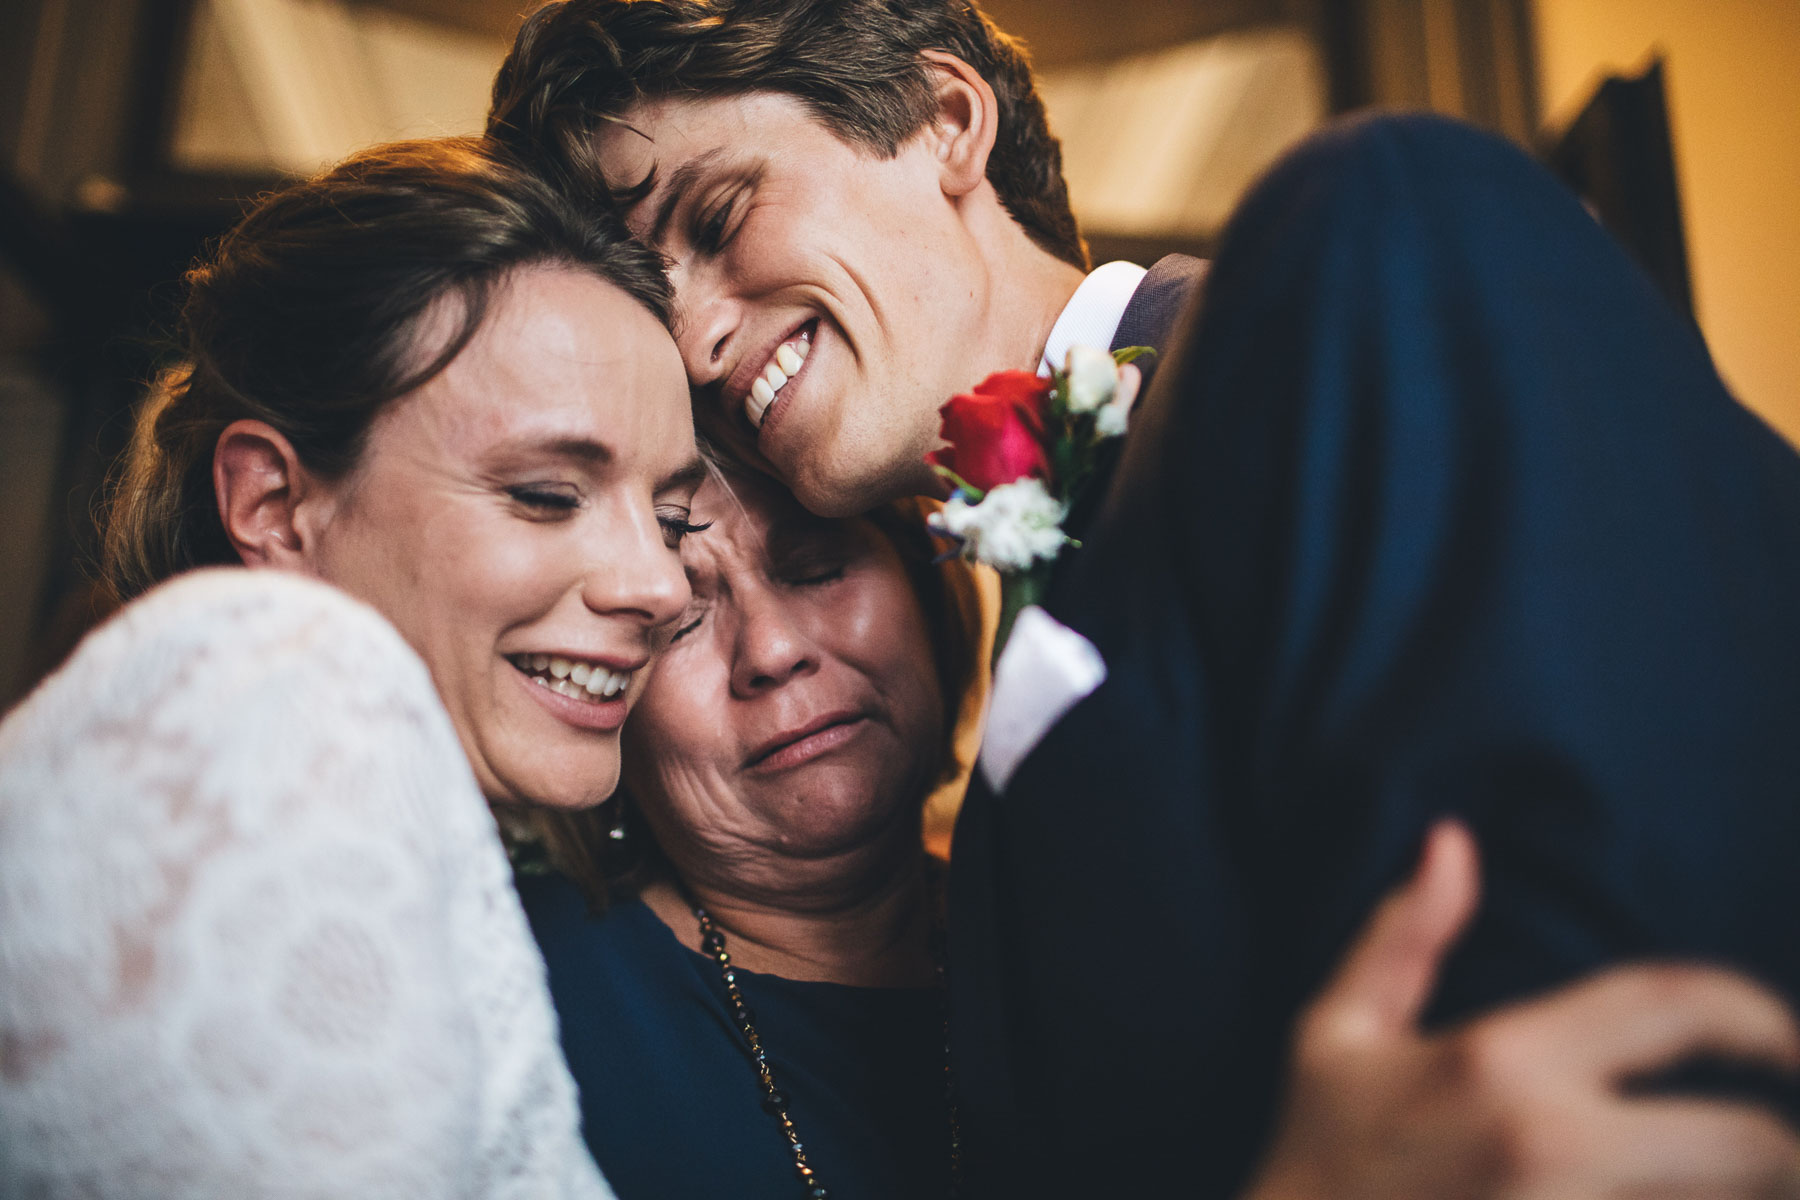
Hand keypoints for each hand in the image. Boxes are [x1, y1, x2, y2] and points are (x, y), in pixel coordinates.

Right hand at [1246, 821, 1799, 1199]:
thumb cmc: (1317, 1156)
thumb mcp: (1336, 1032)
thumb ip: (1403, 935)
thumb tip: (1451, 840)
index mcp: (1502, 1062)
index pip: (1676, 1007)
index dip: (1758, 1013)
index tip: (1782, 1036)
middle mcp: (1553, 1146)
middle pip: (1753, 1145)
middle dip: (1787, 1147)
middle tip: (1784, 1143)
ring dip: (1745, 1195)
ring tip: (1744, 1182)